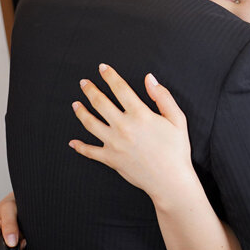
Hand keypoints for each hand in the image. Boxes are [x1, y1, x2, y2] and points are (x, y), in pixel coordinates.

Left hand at [70, 64, 192, 202]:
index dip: (110, 76)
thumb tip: (149, 79)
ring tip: (75, 104)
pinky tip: (72, 142)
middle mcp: (123, 126)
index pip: (120, 88)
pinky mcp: (110, 159)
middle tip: (84, 82)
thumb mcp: (177, 119)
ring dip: (80, 112)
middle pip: (100, 102)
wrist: (170, 181)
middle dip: (90, 90)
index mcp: (140, 114)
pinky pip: (90, 151)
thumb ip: (163, 96)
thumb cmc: (176, 150)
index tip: (102, 68)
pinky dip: (80, 147)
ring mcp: (114, 143)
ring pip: (90, 123)